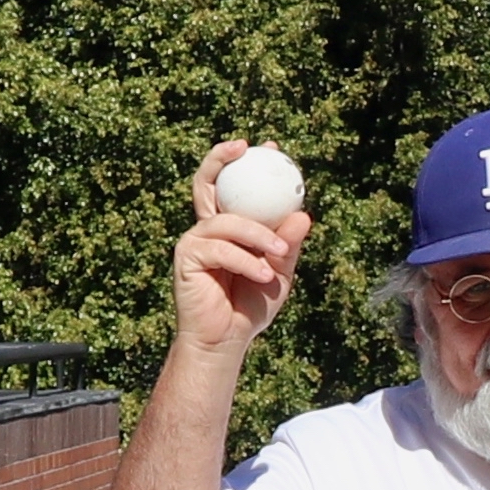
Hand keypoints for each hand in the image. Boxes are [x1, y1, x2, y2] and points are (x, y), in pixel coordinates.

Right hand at [171, 140, 313, 368]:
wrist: (226, 341)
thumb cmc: (250, 306)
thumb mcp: (279, 273)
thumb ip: (288, 245)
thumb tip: (303, 215)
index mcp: (228, 226)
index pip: (234, 187)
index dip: (245, 162)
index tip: (271, 147)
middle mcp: (207, 228)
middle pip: (206, 182)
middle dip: (220, 158)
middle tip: (245, 148)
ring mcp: (194, 241)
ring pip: (226, 220)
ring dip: (259, 235)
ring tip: (280, 253)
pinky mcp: (186, 258)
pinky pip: (221, 249)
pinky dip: (247, 262)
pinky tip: (265, 274)